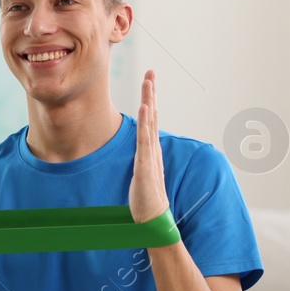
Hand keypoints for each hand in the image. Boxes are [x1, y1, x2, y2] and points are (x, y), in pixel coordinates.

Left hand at [130, 69, 169, 223]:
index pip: (150, 119)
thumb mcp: (140, 173)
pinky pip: (145, 140)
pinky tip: (144, 107)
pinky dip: (145, 122)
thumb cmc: (145, 199)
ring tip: (148, 82)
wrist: (152, 218)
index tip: (149, 81)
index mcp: (150, 150)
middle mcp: (153, 149)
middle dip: (151, 93)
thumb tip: (137, 153)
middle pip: (152, 115)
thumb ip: (140, 160)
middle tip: (151, 72)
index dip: (149, 100)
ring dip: (149, 101)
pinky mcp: (146, 165)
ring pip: (150, 123)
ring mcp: (150, 156)